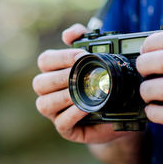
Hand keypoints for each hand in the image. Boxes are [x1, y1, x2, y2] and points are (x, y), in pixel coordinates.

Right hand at [32, 24, 126, 142]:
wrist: (122, 108)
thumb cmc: (105, 80)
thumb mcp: (97, 57)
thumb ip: (83, 38)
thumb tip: (69, 34)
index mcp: (52, 72)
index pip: (45, 61)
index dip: (61, 57)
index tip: (83, 55)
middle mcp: (49, 92)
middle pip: (39, 83)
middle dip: (61, 77)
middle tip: (83, 74)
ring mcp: (55, 112)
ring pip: (44, 104)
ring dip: (63, 96)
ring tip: (82, 91)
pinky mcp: (66, 129)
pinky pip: (61, 122)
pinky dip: (72, 113)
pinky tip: (86, 106)